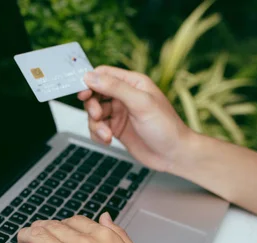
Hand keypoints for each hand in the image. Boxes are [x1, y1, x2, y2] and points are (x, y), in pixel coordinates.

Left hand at [6, 213, 166, 242]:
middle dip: (40, 228)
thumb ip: (119, 236)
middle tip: (34, 233)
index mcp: (103, 238)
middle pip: (53, 227)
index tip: (58, 229)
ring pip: (37, 237)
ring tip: (21, 241)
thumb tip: (106, 219)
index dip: (63, 224)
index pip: (75, 222)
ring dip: (25, 237)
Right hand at [78, 66, 192, 172]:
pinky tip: (107, 140)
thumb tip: (91, 77)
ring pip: (94, 113)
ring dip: (96, 124)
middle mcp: (125, 96)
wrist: (174, 155)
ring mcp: (120, 113)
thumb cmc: (166, 127)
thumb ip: (115, 88)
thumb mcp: (140, 103)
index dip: (90, 82)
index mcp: (133, 83)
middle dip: (92, 106)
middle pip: (95, 94)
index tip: (83, 94)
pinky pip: (97, 128)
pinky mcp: (116, 129)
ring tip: (106, 135)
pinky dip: (98, 134)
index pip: (104, 74)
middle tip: (98, 116)